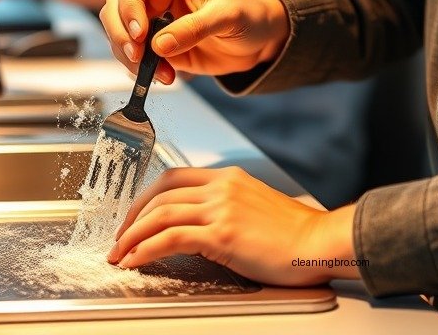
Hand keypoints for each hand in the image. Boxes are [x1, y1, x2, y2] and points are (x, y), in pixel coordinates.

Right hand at [99, 0, 288, 83]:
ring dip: (130, 58)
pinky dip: (141, 71)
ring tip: (162, 73)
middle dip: (120, 35)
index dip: (129, 6)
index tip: (141, 34)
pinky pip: (133, 58)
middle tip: (138, 57)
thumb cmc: (247, 15)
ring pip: (119, 35)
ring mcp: (151, 22)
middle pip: (114, 8)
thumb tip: (159, 45)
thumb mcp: (228, 17)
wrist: (256, 41)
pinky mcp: (154, 47)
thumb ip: (195, 27)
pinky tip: (166, 77)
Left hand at [107, 165, 358, 285]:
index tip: (134, 216)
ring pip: (161, 214)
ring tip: (119, 253)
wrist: (317, 243)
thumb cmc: (293, 233)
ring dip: (132, 235)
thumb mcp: (255, 207)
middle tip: (119, 238)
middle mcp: (221, 187)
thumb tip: (198, 228)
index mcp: (229, 178)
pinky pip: (171, 237)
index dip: (147, 197)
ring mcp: (221, 208)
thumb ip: (226, 209)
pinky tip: (136, 260)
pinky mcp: (221, 234)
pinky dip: (146, 248)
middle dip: (132, 217)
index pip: (174, 178)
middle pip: (161, 194)